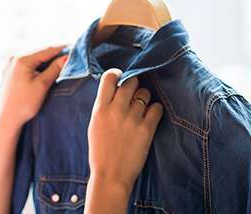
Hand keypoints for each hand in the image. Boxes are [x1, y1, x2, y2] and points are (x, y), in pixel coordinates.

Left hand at [0, 45, 67, 127]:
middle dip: (54, 54)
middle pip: (39, 52)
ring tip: (60, 61)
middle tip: (69, 54)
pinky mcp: (9, 72)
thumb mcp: (42, 85)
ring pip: (33, 58)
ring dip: (46, 59)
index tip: (74, 47)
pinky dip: (38, 65)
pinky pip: (27, 64)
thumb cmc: (24, 104)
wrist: (7, 119)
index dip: (61, 49)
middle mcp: (14, 59)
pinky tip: (46, 68)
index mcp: (21, 60)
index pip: (46, 50)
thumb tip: (66, 57)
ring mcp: (10, 65)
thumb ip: (55, 69)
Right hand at [85, 68, 162, 213]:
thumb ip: (103, 106)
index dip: (117, 74)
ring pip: (145, 93)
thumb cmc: (100, 151)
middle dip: (134, 86)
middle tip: (134, 96)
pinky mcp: (146, 129)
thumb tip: (115, 90)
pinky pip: (157, 108)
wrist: (110, 176)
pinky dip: (155, 110)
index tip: (121, 78)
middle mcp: (116, 109)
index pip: (109, 77)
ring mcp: (132, 118)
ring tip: (141, 110)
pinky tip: (150, 118)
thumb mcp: (94, 124)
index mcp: (100, 108)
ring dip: (145, 99)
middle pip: (131, 81)